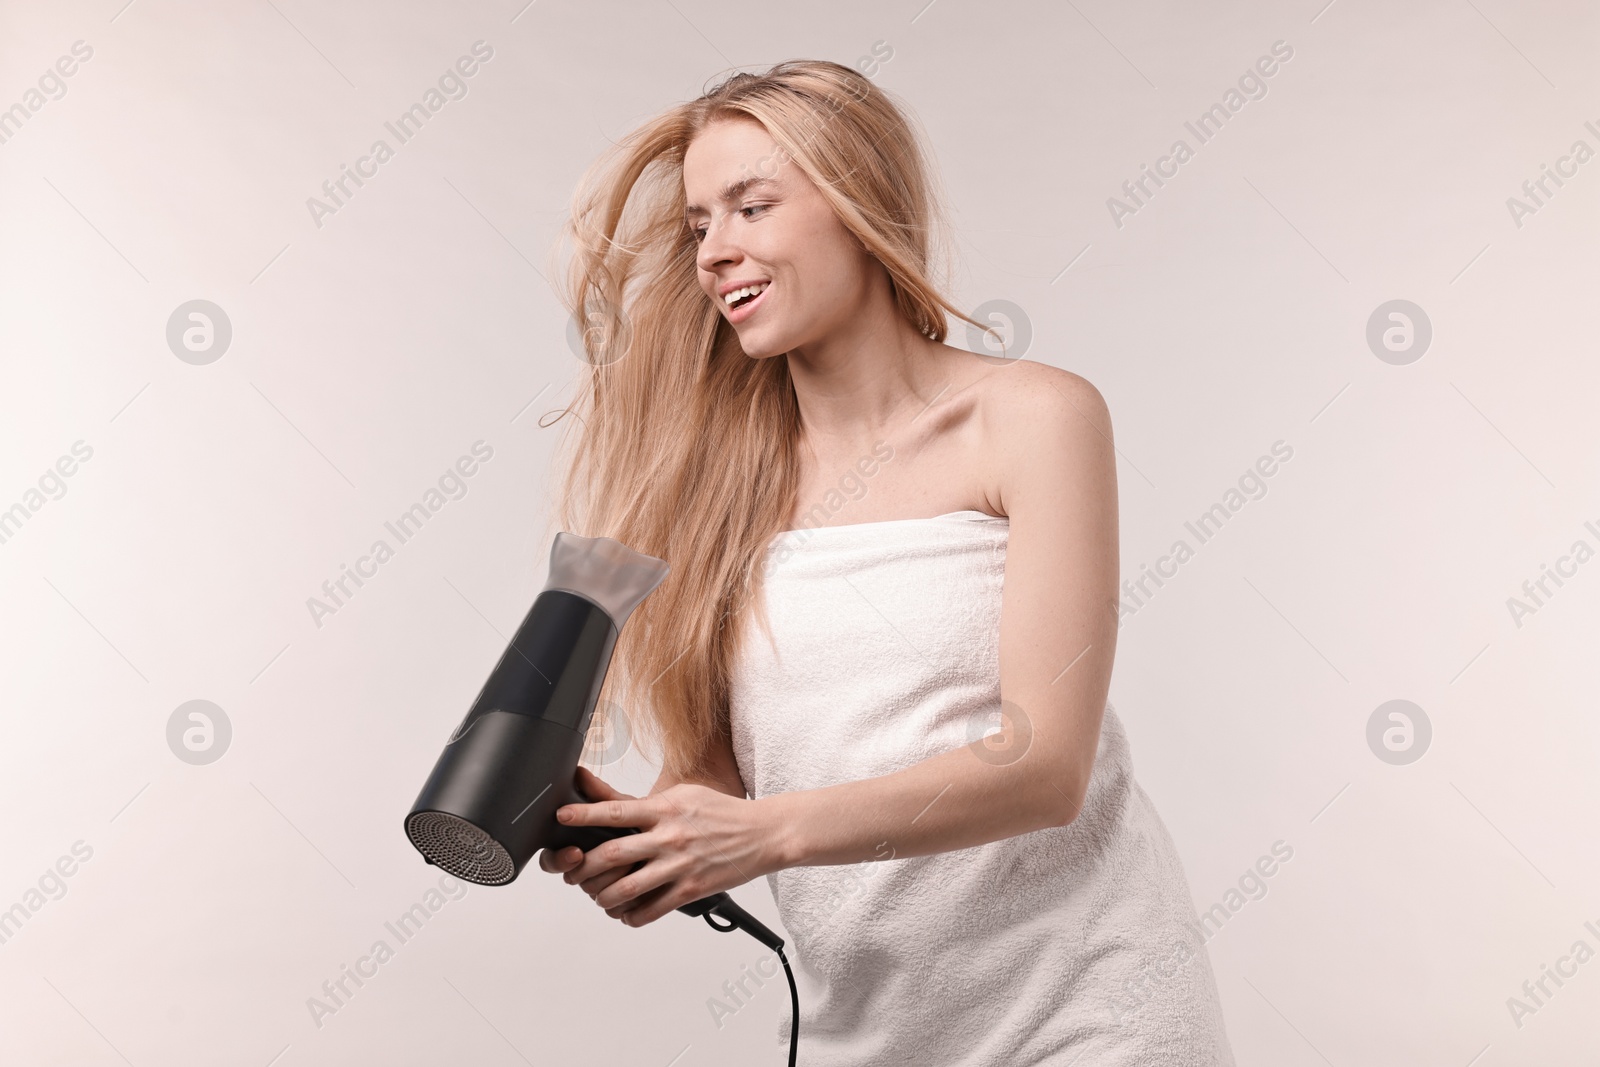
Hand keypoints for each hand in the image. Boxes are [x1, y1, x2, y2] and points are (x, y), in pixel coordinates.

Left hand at [546, 766, 781, 927]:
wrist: (762, 834)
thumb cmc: (722, 812)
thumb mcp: (685, 795)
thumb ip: (651, 802)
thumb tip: (616, 803)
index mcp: (664, 809)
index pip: (615, 811)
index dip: (583, 814)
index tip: (561, 816)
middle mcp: (668, 837)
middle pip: (612, 853)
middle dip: (584, 866)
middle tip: (572, 872)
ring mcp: (679, 865)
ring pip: (627, 887)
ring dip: (604, 896)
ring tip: (598, 896)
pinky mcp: (691, 889)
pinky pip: (653, 909)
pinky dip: (633, 916)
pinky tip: (626, 914)